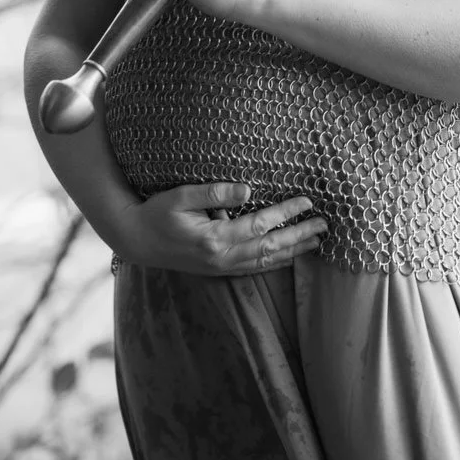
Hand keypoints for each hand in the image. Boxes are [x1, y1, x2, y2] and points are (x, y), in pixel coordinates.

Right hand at [114, 181, 327, 275]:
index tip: (307, 201)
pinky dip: (274, 262)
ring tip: (315, 242)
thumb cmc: (156, 213)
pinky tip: (287, 256)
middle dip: (299, 236)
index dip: (286, 213)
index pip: (260, 225)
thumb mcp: (180, 196)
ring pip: (264, 262)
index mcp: (214, 238)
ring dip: (292, 251)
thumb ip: (214, 193)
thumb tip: (247, 190)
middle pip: (269, 247)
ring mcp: (220, 267)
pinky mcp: (217, 269)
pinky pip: (253, 268)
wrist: (136, 240)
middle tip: (324, 226)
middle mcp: (221, 257)